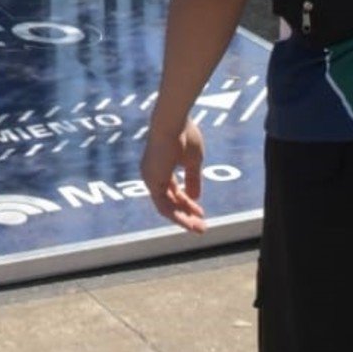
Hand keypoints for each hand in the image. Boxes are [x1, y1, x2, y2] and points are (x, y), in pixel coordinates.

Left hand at [140, 115, 206, 232]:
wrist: (173, 122)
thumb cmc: (184, 134)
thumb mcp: (193, 160)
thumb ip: (193, 179)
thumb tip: (195, 198)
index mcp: (160, 166)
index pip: (173, 190)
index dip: (187, 201)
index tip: (200, 211)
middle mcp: (152, 174)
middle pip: (169, 200)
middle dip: (186, 214)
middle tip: (201, 226)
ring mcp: (150, 178)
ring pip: (166, 207)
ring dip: (183, 219)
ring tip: (199, 229)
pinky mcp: (152, 182)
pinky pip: (163, 206)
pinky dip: (177, 216)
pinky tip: (190, 222)